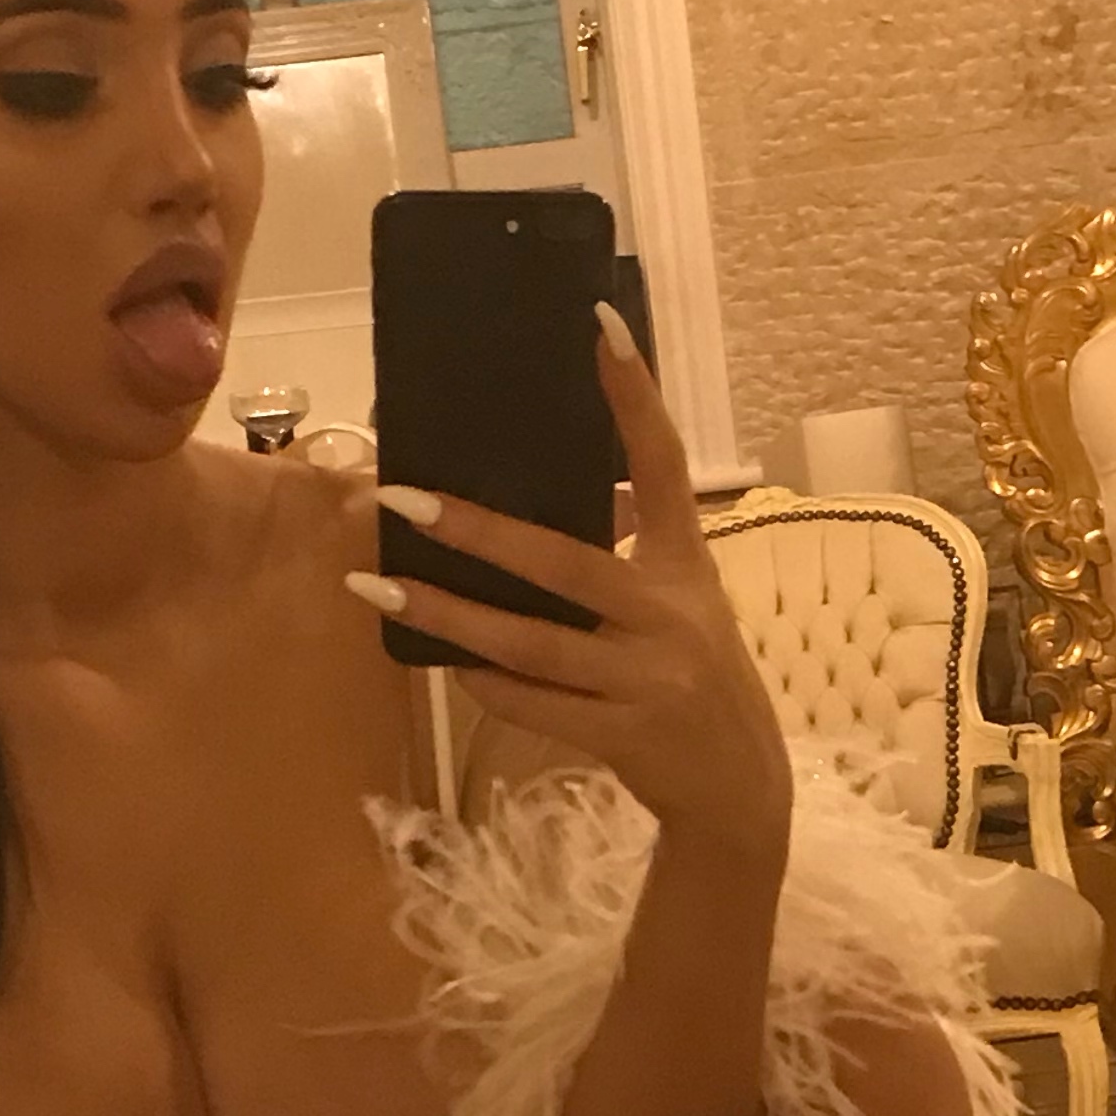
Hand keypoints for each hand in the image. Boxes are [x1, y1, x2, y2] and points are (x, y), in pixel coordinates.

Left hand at [348, 308, 792, 864]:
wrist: (739, 791)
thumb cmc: (694, 681)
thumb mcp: (683, 605)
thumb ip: (631, 549)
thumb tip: (555, 497)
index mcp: (687, 564)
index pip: (666, 462)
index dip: (633, 395)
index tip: (598, 324)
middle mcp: (671, 614)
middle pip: (564, 562)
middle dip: (476, 532)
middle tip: (401, 498)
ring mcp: (648, 678)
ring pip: (529, 644)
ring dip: (446, 617)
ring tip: (376, 588)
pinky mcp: (624, 735)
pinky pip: (532, 704)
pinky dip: (482, 682)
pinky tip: (437, 660)